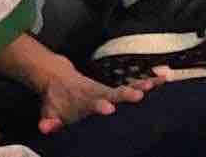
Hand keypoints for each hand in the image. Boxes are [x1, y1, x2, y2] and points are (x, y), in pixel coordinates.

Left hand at [37, 58, 160, 133]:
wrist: (57, 78)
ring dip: (139, 86)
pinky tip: (162, 80)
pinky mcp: (115, 91)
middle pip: (112, 93)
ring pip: (124, 88)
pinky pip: (132, 86)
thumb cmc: (57, 100)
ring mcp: (107, 91)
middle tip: (138, 96)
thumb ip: (49, 120)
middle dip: (124, 95)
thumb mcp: (50, 111)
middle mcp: (97, 93)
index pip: (92, 102)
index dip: (100, 105)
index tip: (110, 109)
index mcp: (83, 98)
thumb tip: (44, 128)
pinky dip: (147, 83)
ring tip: (154, 85)